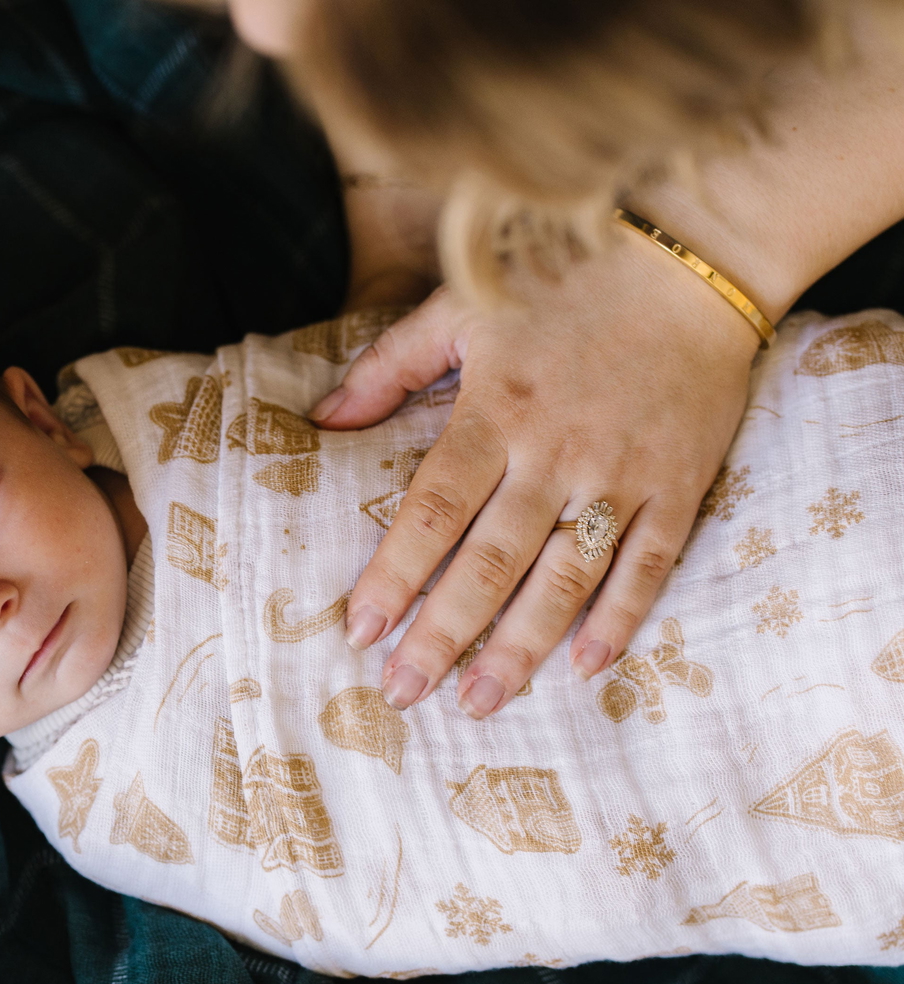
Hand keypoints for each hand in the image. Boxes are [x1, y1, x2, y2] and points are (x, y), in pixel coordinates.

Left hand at [312, 225, 762, 714]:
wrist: (692, 252)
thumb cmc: (563, 280)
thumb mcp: (463, 306)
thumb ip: (389, 366)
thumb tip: (322, 421)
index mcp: (495, 411)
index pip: (433, 511)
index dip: (395, 575)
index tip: (362, 631)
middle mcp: (554, 454)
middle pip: (490, 562)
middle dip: (443, 634)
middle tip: (406, 692)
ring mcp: (620, 475)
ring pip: (565, 579)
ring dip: (520, 647)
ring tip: (478, 701)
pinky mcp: (678, 486)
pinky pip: (647, 565)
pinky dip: (619, 618)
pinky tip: (583, 668)